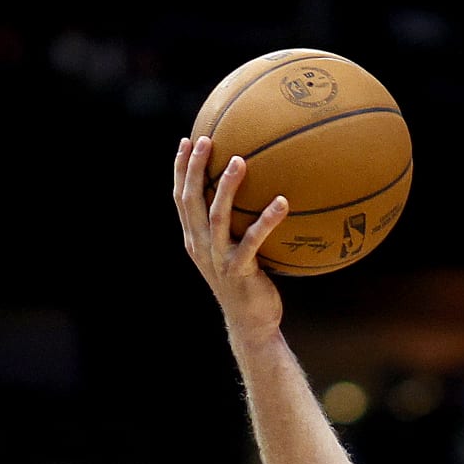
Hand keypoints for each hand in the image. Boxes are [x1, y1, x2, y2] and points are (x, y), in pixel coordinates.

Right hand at [171, 136, 286, 331]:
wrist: (251, 324)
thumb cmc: (248, 285)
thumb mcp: (234, 253)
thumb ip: (234, 228)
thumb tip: (257, 194)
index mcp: (194, 239)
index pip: (181, 198)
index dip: (180, 169)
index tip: (188, 140)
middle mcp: (200, 246)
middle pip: (191, 200)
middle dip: (194, 167)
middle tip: (207, 139)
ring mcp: (217, 258)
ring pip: (217, 216)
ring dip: (226, 187)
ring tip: (239, 160)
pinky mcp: (238, 270)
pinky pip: (253, 240)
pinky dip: (267, 220)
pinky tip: (283, 202)